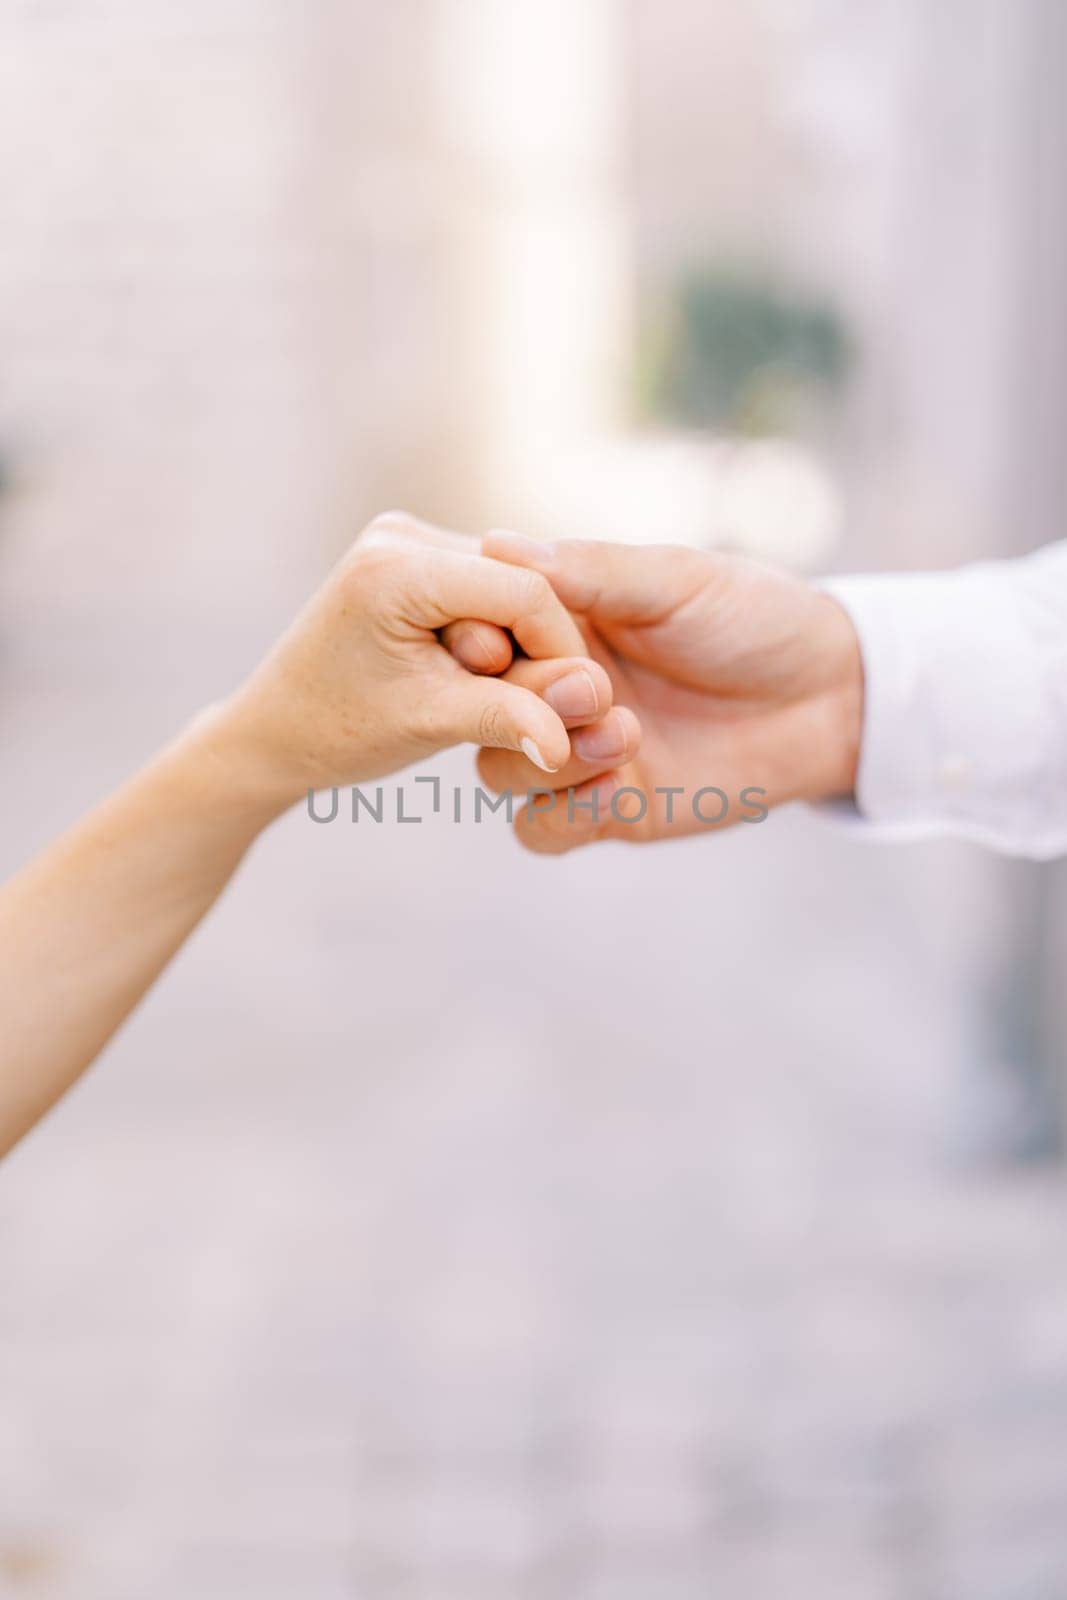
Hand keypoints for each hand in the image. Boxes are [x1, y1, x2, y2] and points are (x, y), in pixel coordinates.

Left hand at [199, 513, 619, 813]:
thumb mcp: (430, 724)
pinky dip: (496, 639)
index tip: (577, 708)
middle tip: (520, 714)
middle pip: (521, 587)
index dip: (562, 652)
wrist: (274, 733)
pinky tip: (472, 679)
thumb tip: (571, 739)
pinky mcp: (414, 558)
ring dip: (517, 649)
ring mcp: (406, 540)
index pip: (524, 593)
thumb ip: (508, 718)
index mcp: (397, 566)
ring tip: (480, 700)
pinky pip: (487, 594)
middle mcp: (401, 535)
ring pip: (509, 592)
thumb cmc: (337, 732)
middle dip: (535, 653)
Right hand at [445, 532, 862, 853]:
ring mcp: (575, 751)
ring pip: (501, 770)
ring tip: (625, 734)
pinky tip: (620, 788)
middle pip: (480, 707)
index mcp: (557, 621)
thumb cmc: (755, 617)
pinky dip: (562, 816)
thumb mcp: (677, 579)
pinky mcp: (607, 808)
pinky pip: (541, 831)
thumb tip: (496, 543)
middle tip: (594, 688)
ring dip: (550, 757)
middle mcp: (552, 686)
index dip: (474, 638)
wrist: (831, 695)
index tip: (496, 640)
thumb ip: (592, 570)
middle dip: (523, 700)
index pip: (477, 631)